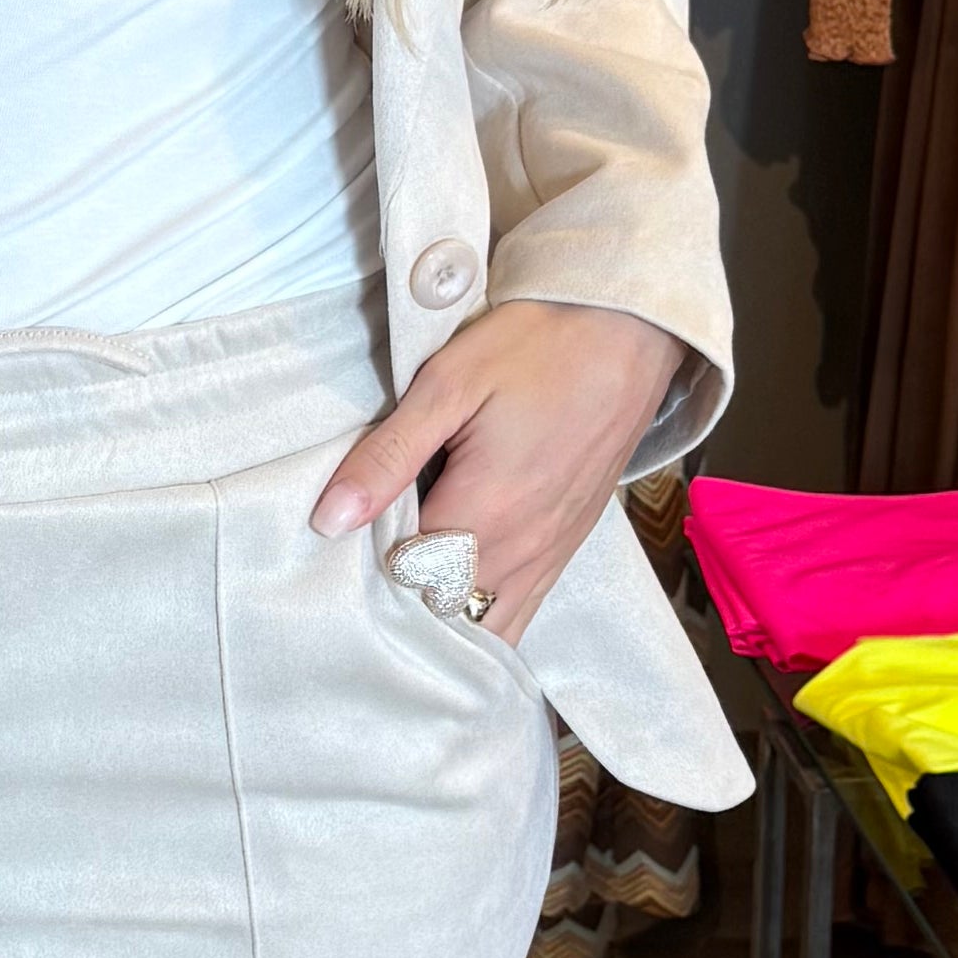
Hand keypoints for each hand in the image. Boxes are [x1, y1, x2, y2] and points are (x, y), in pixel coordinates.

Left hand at [311, 302, 686, 626]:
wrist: (627, 330)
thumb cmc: (535, 347)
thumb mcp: (446, 385)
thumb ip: (388, 457)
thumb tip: (329, 520)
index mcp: (485, 515)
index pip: (404, 582)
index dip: (366, 570)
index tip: (346, 540)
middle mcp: (523, 551)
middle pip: (444, 615)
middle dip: (402, 602)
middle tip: (367, 563)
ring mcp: (551, 555)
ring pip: (488, 628)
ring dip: (444, 616)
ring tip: (407, 585)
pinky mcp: (568, 546)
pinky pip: (522, 610)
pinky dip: (484, 614)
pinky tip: (456, 594)